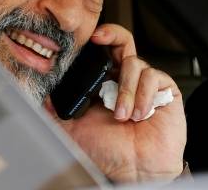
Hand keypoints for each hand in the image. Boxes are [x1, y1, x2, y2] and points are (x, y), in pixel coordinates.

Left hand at [45, 24, 185, 182]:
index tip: (89, 38)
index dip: (97, 38)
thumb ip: (56, 110)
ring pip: (135, 63)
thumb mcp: (73, 128)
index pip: (101, 50)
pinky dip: (143, 95)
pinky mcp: (166, 90)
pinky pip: (154, 77)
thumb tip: (41, 96)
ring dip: (125, 90)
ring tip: (121, 115)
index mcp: (103, 82)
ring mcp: (146, 83)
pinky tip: (138, 114)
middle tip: (100, 40)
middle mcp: (124, 78)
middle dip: (112, 35)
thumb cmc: (108, 151)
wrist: (133, 171)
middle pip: (122, 40)